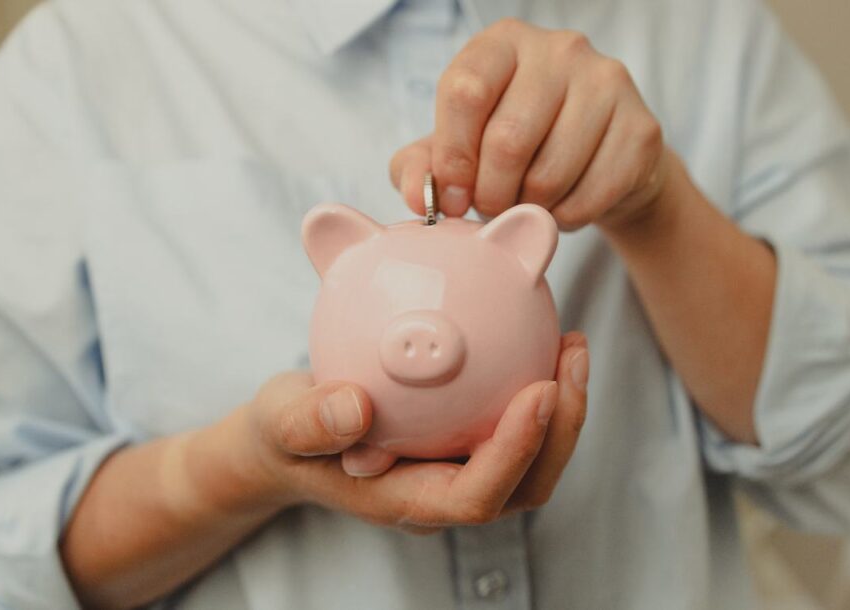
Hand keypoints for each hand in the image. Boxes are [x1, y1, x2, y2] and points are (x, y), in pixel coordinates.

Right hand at [234, 332, 588, 532]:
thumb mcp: (278, 423)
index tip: (540, 390)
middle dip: (561, 428)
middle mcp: (442, 495)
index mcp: (404, 500)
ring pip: (530, 460)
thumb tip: (355, 407)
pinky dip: (536, 387)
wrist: (291, 436)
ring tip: (570, 342)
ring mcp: (457, 473)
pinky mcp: (464, 446)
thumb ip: (307, 422)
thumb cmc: (285, 435)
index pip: (475, 495)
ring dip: (562, 408)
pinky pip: (512, 425)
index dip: (516, 452)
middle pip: (523, 484)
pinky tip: (536, 334)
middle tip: (571, 354)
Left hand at [390, 18, 669, 231]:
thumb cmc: (518, 149)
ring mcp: (608, 82)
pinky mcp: (642, 128)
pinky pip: (589, 197)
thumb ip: (421, 168)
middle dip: (491, 194)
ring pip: (548, 175)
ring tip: (528, 204)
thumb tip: (418, 197)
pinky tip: (563, 206)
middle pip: (507, 140)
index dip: (452, 156)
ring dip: (528, 210)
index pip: (465, 91)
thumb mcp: (459, 151)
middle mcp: (560, 49)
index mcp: (504, 44)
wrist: (601, 162)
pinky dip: (565, 219)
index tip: (453, 195)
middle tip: (492, 208)